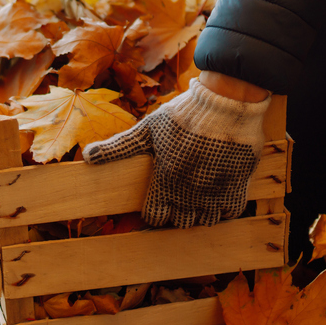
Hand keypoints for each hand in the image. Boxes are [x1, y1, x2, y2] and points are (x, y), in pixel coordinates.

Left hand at [84, 79, 270, 227]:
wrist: (226, 102)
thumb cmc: (184, 114)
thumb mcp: (148, 129)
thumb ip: (119, 147)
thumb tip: (87, 157)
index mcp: (165, 180)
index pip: (154, 217)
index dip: (154, 212)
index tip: (158, 201)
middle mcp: (190, 191)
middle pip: (180, 222)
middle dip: (177, 212)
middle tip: (178, 195)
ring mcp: (215, 190)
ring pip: (206, 220)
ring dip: (200, 212)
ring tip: (198, 196)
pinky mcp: (239, 184)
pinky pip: (231, 211)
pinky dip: (224, 208)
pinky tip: (218, 194)